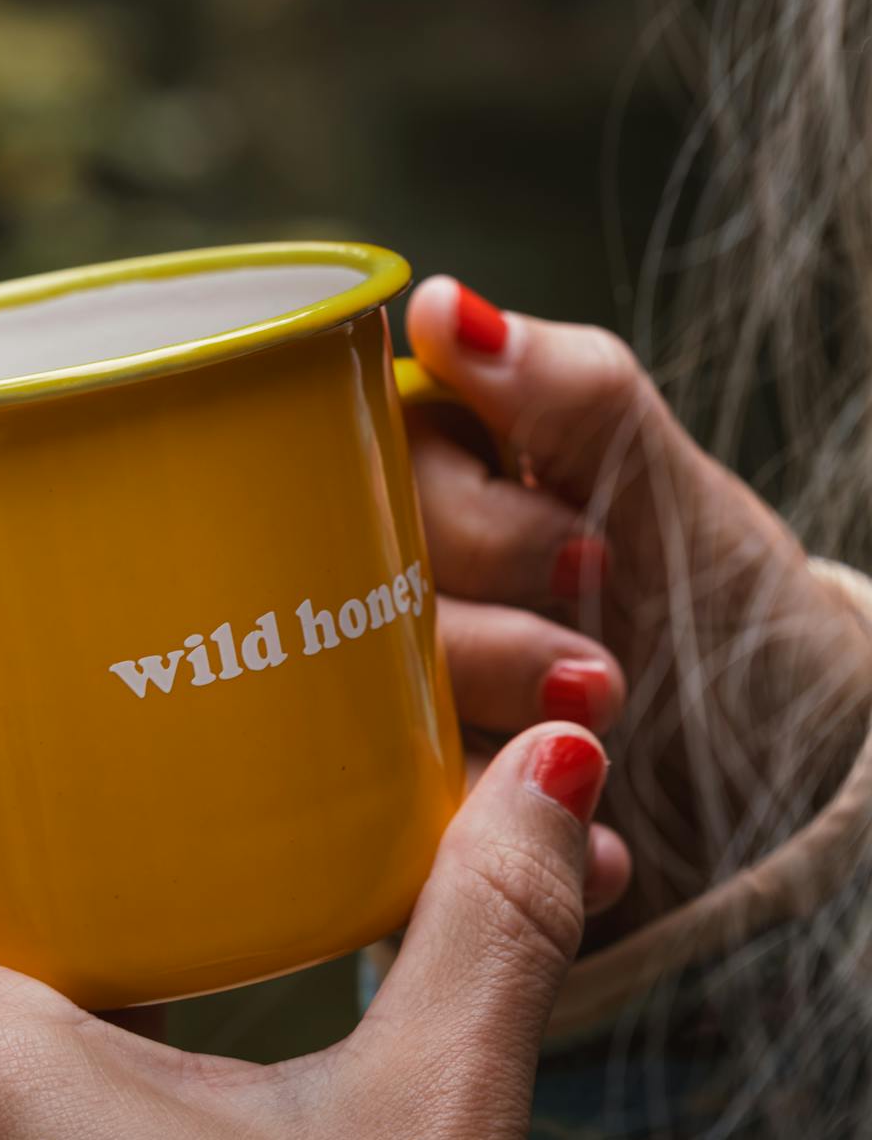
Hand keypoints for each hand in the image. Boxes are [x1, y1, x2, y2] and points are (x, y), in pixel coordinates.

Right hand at [405, 277, 871, 926]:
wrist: (788, 786)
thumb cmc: (736, 618)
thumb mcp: (674, 501)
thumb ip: (572, 398)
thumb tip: (440, 305)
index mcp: (437, 472)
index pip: (361, 458)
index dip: (463, 520)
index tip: (576, 557)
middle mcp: (393, 571)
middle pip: (352, 586)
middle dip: (485, 640)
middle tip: (599, 667)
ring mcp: (388, 688)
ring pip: (355, 702)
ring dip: (488, 733)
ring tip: (604, 744)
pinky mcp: (398, 800)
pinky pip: (392, 814)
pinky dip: (495, 832)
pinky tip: (587, 834)